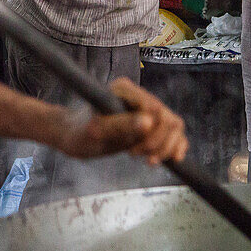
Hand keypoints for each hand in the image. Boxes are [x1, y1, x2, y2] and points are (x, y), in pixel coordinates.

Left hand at [57, 78, 187, 165]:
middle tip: (135, 155)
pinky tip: (172, 159)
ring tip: (148, 161)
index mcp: (125, 90)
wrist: (75, 136)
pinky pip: (174, 133)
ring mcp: (146, 109)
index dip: (152, 134)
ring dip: (166, 147)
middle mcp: (139, 95)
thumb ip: (122, 125)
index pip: (156, 109)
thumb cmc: (80, 132)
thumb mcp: (97, 131)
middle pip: (169, 119)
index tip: (132, 152)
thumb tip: (149, 123)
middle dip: (158, 143)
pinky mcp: (151, 123)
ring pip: (175, 125)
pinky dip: (176, 146)